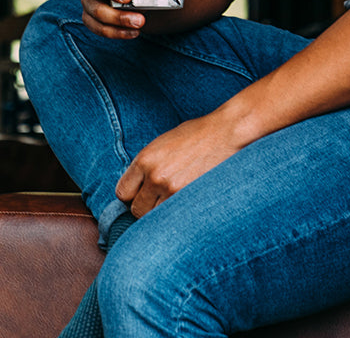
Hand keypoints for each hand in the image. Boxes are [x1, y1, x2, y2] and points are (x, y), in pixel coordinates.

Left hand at [115, 112, 242, 216]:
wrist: (227, 132)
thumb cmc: (198, 134)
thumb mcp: (164, 142)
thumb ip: (148, 163)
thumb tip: (137, 185)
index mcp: (145, 158)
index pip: (122, 192)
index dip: (132, 194)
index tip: (142, 193)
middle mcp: (155, 175)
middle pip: (137, 209)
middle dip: (147, 205)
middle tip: (162, 196)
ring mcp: (172, 189)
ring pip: (155, 216)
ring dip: (163, 211)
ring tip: (176, 198)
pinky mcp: (189, 198)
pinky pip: (174, 217)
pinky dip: (178, 214)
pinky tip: (186, 203)